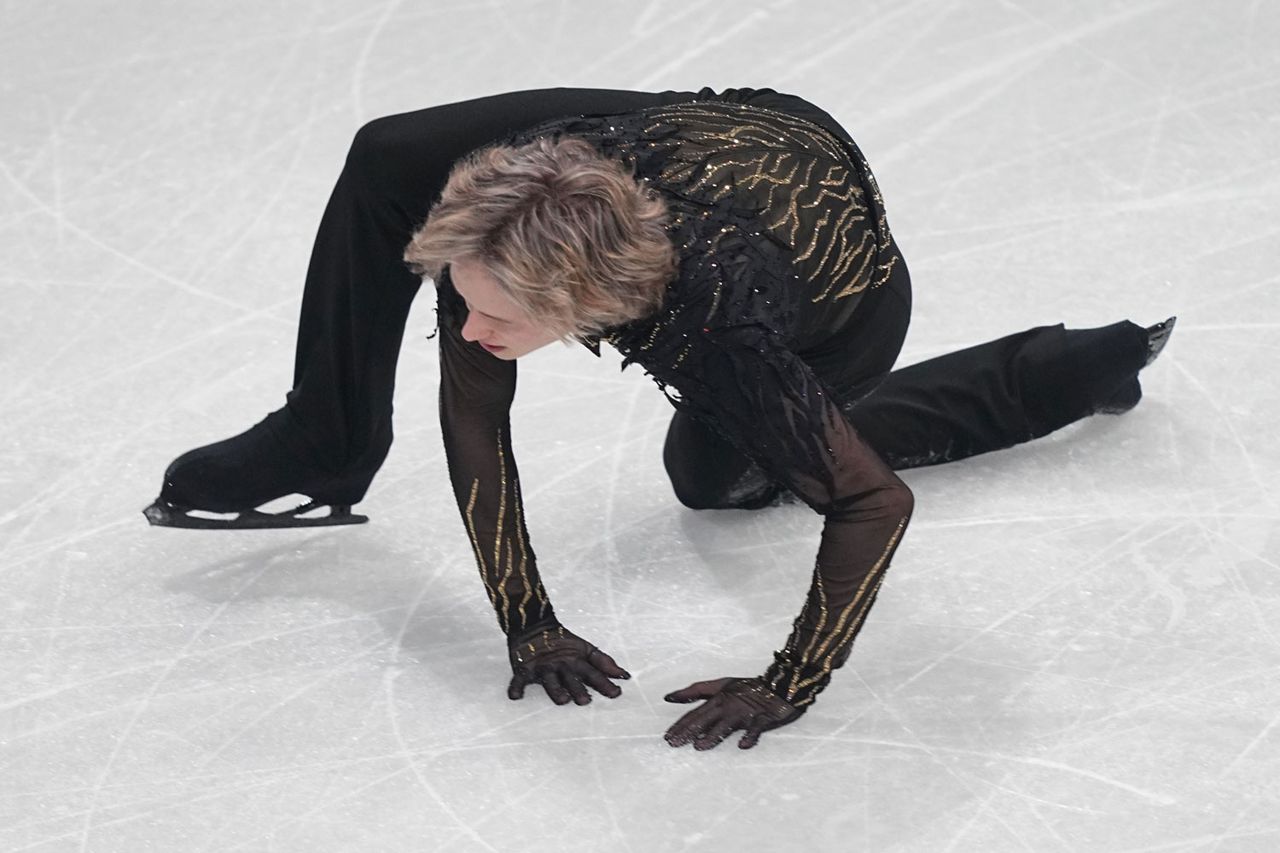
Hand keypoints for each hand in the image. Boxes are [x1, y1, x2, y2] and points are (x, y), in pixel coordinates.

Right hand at [507, 624, 630, 705]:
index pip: (593, 673)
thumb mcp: (586, 649)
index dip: (605, 683)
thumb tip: (625, 676)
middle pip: (572, 679)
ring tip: (563, 699)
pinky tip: (516, 696)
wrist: (533, 624)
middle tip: (586, 700)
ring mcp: (543, 666)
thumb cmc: (562, 641)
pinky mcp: (525, 667)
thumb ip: (604, 662)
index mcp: (576, 660)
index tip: (616, 693)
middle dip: (579, 689)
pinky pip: (520, 679)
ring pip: (550, 681)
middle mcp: (561, 664)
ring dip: (556, 690)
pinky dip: (516, 687)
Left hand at [664, 677, 802, 749]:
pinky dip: (750, 736)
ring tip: (699, 746)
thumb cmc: (747, 687)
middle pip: (704, 720)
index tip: (667, 736)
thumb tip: (669, 697)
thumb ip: (695, 691)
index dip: (680, 725)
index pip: (695, 713)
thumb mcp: (720, 685)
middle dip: (688, 732)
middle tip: (674, 744)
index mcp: (718, 699)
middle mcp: (728, 706)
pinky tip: (742, 745)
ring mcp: (745, 713)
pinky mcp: (762, 720)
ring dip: (713, 735)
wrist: (779, 685)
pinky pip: (755, 729)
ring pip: (726, 725)